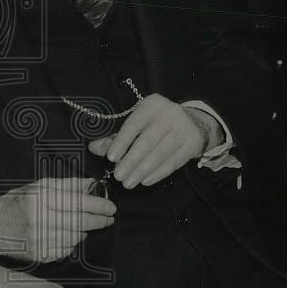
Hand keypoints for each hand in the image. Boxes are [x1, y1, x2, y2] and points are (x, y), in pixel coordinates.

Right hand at [0, 177, 115, 262]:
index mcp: (41, 199)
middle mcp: (40, 220)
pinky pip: (66, 250)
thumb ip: (68, 185)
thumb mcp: (40, 186)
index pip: (78, 203)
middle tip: (108, 218)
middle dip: (98, 220)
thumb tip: (92, 184)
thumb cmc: (18, 202)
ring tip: (82, 224)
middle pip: (80, 223)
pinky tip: (67, 235)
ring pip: (75, 238)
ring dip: (84, 231)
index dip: (99, 205)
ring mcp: (39, 240)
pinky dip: (71, 242)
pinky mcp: (39, 255)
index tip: (111, 207)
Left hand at [88, 95, 220, 188]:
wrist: (192, 122)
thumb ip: (114, 136)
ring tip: (129, 182)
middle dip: (131, 161)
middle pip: (147, 141)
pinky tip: (145, 181)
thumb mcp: (137, 122)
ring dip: (142, 171)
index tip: (110, 158)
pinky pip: (173, 162)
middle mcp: (170, 113)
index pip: (134, 124)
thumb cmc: (155, 123)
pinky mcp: (193, 143)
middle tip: (118, 176)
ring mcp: (184, 128)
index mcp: (152, 104)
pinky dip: (158, 173)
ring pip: (160, 154)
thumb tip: (93, 148)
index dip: (121, 142)